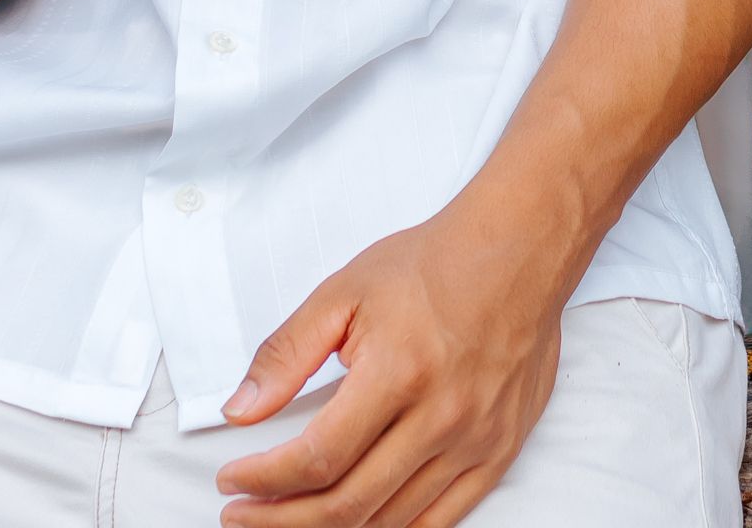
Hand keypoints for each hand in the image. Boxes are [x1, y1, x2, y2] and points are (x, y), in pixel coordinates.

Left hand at [212, 194, 565, 527]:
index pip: (318, 457)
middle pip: (349, 504)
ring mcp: (475, 442)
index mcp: (397, 372)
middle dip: (283, 520)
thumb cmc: (432, 264)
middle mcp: (440, 417)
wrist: (518, 251)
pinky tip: (357, 526)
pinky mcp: (498, 454)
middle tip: (244, 516)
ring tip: (288, 521)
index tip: (233, 483)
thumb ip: (287, 353)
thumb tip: (241, 410)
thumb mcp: (345, 291)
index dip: (265, 481)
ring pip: (391, 522)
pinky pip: (442, 522)